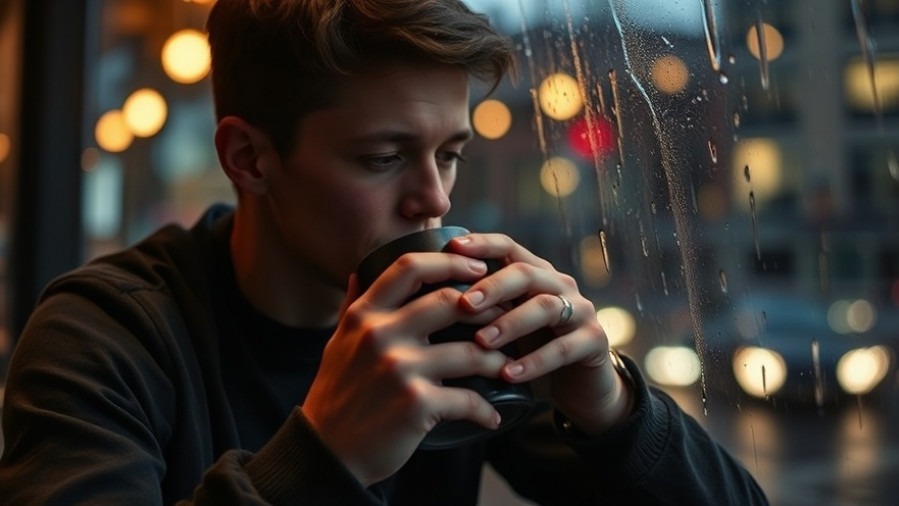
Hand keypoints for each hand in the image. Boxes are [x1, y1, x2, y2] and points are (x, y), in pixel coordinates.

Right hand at [301, 252, 508, 485]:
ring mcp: (399, 368)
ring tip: (507, 368)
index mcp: (364, 315)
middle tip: (508, 317)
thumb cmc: (337, 395)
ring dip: (498, 361)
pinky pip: (467, 399)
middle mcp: (380, 334)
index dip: (451, 261)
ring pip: (470, 351)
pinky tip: (492, 416)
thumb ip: (353, 306)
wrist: (326, 453)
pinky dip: (486, 410)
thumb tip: (361, 271)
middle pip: (450, 301)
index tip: (479, 268)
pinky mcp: (415, 403)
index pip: (410, 267)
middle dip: (489, 307)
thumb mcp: (337, 342)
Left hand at [450, 233, 633, 435]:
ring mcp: (580, 311)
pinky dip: (535, 361)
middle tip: (463, 304)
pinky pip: (564, 348)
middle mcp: (558, 284)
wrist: (577, 388)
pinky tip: (509, 375)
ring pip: (546, 307)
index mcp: (534, 273)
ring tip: (482, 342)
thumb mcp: (500, 326)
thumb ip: (474, 309)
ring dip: (511, 323)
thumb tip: (419, 299)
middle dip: (492, 286)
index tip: (451, 248)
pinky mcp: (594, 341)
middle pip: (526, 272)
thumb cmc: (527, 352)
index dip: (481, 244)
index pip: (507, 247)